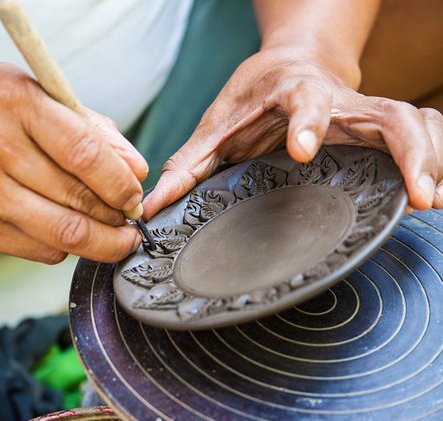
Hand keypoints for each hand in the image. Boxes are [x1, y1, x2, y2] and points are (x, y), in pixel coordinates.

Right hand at [0, 62, 147, 263]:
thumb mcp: (23, 88)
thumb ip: (83, 124)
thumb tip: (133, 167)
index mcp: (12, 102)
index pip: (86, 153)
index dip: (121, 183)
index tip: (135, 194)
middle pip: (78, 202)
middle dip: (118, 220)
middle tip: (130, 221)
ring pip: (60, 236)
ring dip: (98, 243)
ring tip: (112, 236)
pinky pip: (34, 250)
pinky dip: (62, 248)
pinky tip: (67, 233)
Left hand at [143, 47, 442, 217]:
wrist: (290, 67)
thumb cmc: (251, 99)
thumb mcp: (215, 127)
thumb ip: (187, 165)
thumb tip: (152, 206)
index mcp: (291, 94)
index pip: (306, 102)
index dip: (308, 123)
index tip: (303, 150)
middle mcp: (338, 101)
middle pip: (385, 113)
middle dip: (406, 150)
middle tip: (415, 194)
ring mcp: (364, 113)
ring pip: (412, 124)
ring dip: (429, 159)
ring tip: (430, 202)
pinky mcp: (379, 127)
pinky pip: (418, 135)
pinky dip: (432, 160)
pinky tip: (432, 195)